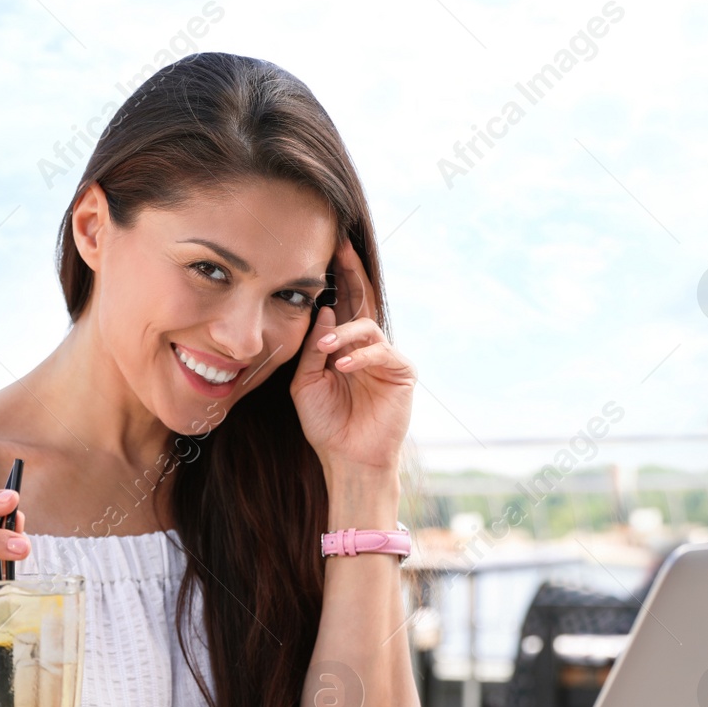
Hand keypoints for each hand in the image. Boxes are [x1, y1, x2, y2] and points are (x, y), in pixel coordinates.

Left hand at [290, 236, 415, 478]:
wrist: (346, 458)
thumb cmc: (326, 423)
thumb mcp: (305, 384)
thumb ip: (312, 349)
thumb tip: (323, 312)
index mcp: (343, 344)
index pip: (341, 303)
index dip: (336, 277)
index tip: (325, 250)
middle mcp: (366, 345)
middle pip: (362, 299)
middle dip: (351, 273)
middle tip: (341, 248)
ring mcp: (385, 357)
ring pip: (367, 325)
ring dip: (343, 333)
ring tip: (324, 350)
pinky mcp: (401, 372)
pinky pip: (382, 352)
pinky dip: (360, 356)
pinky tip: (343, 366)